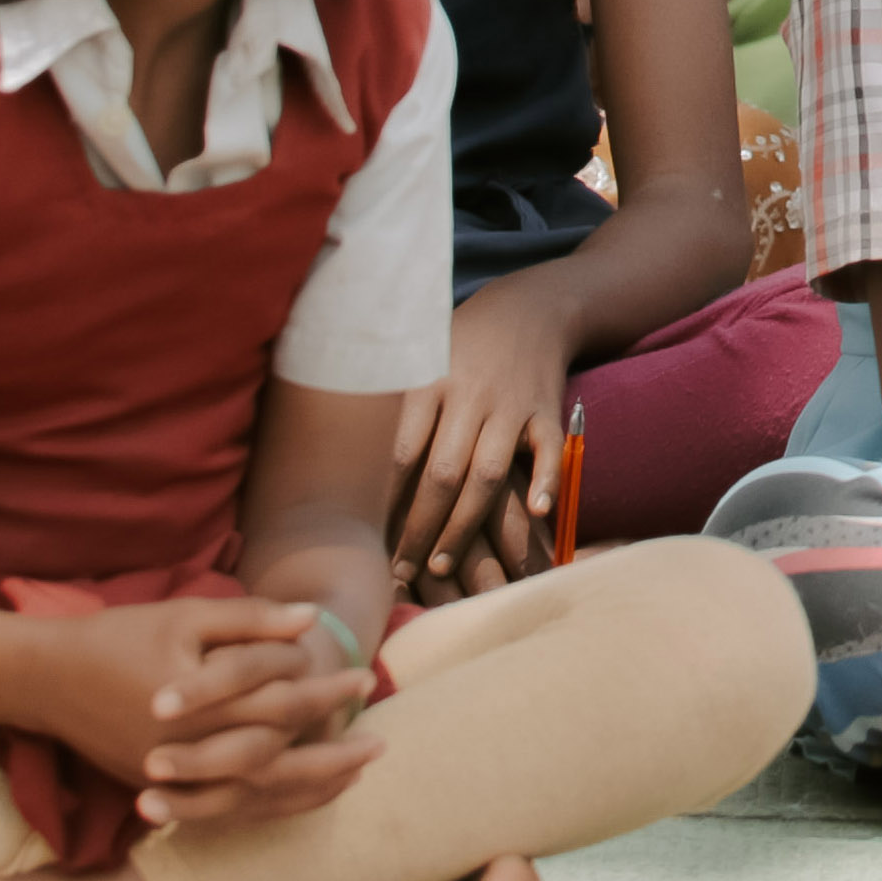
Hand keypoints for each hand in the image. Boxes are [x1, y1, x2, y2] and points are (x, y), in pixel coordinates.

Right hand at [0, 599, 383, 829]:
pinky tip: (298, 798)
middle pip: (274, 761)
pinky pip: (224, 811)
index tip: (365, 680)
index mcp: (198, 707)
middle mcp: (187, 752)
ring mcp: (171, 779)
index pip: (279, 704)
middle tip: (379, 745)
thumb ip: (250, 621)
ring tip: (353, 777)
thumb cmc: (118, 637)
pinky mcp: (160, 791)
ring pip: (252, 797)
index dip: (326, 693)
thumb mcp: (185, 615)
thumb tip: (313, 620)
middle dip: (331, 754)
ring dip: (306, 789)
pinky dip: (267, 806)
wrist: (46, 679)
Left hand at [388, 290, 570, 598]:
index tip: (364, 541)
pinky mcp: (547, 413)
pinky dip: (547, 482)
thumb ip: (386, 410)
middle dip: (419, 527)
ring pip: (488, 474)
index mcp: (427, 384)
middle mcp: (468, 395)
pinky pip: (549, 452)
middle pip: (441, 473)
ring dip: (465, 524)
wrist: (528, 309)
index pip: (399, 453)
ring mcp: (510, 405)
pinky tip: (538, 514)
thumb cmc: (456, 347)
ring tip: (444, 565)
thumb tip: (332, 466)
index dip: (381, 502)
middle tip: (400, 571)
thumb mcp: (415, 362)